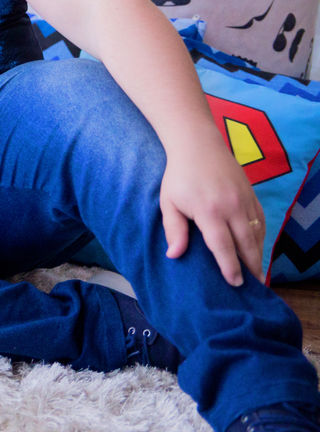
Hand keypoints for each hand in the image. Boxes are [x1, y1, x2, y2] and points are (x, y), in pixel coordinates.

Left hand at [160, 142, 265, 286]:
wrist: (198, 145)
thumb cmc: (179, 176)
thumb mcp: (169, 203)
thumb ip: (174, 230)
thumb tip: (174, 256)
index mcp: (209, 211)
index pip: (223, 246)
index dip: (230, 267)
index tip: (234, 283)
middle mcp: (231, 207)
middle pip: (246, 244)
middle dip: (250, 267)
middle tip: (251, 286)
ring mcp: (245, 200)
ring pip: (257, 234)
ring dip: (258, 254)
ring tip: (256, 272)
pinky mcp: (252, 195)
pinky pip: (261, 221)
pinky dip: (261, 237)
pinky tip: (256, 248)